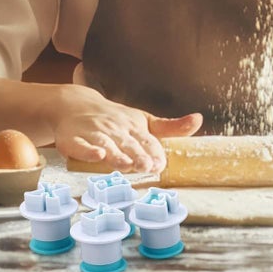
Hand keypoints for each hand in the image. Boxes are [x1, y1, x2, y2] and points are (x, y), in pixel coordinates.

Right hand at [52, 85, 202, 176]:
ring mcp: (94, 134)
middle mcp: (115, 129)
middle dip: (137, 156)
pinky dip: (88, 151)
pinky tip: (96, 155)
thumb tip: (199, 119)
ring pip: (106, 146)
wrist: (76, 105)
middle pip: (128, 144)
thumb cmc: (115, 118)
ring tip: (125, 165)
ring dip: (116, 155)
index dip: (153, 152)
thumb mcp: (144, 120)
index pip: (147, 141)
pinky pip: (80, 146)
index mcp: (134, 126)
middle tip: (146, 167)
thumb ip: (171, 127)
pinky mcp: (73, 140)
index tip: (160, 164)